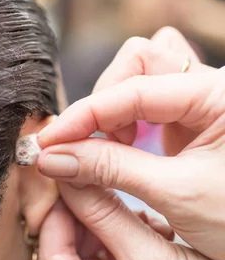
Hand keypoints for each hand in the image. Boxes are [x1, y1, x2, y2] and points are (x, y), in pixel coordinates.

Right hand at [38, 28, 224, 259]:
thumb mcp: (178, 195)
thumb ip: (112, 170)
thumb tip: (54, 158)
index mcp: (220, 94)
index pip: (135, 87)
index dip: (86, 114)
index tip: (51, 142)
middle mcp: (210, 89)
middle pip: (138, 63)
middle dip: (103, 104)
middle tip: (82, 148)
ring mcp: (199, 105)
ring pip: (139, 80)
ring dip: (112, 112)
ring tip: (103, 153)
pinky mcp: (189, 125)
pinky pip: (146, 107)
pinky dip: (123, 126)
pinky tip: (116, 152)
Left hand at [39, 192, 224, 259]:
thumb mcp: (151, 259)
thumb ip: (106, 215)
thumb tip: (70, 181)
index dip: (57, 214)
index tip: (61, 180)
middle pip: (70, 256)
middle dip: (90, 220)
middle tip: (97, 185)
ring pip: (91, 254)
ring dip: (113, 228)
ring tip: (142, 216)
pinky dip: (127, 241)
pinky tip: (151, 231)